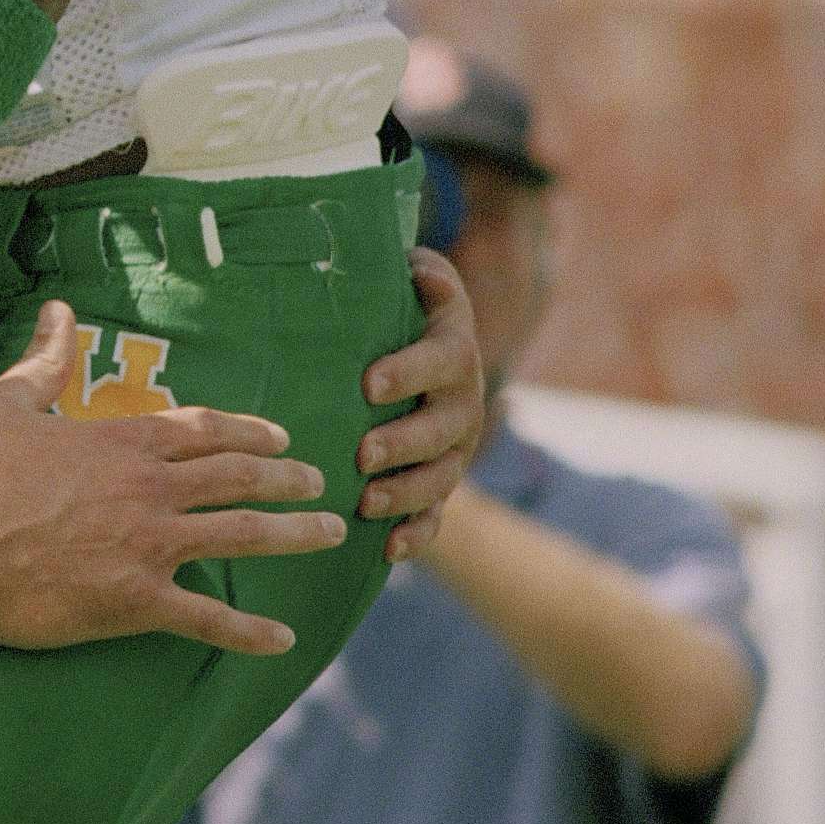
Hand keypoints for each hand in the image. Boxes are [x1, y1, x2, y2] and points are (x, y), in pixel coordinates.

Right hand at [0, 301, 343, 656]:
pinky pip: (207, 618)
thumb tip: (58, 310)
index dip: (249, 430)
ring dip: (293, 534)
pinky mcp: (136, 602)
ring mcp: (150, 547)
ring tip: (329, 532)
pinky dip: (248, 631)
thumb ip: (44, 361)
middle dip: (287, 477)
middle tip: (319, 482)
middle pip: (239, 477)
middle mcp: (150, 490)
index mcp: (124, 441)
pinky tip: (282, 639)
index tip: (281, 436)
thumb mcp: (4, 404)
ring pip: (243, 537)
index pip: (205, 429)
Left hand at [357, 247, 485, 561]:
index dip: (409, 372)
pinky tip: (387, 550)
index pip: (441, 360)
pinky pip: (437, 514)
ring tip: (368, 502)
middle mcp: (463, 401)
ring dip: (407, 492)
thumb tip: (419, 272)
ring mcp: (454, 447)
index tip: (368, 384)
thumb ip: (417, 274)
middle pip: (443, 428)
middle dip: (404, 443)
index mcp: (454, 350)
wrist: (418, 345)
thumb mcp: (410, 279)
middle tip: (362, 453)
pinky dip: (417, 535)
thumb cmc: (400, 305)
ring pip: (441, 477)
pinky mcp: (440, 481)